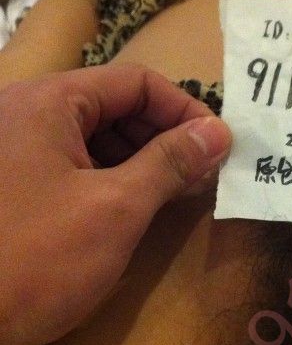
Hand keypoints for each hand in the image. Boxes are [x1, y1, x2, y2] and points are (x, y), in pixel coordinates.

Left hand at [0, 64, 230, 344]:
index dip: (185, 109)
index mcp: (49, 103)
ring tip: (178, 191)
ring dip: (145, 159)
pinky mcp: (19, 184)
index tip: (217, 145)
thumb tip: (218, 132)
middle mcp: (29, 114)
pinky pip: (80, 164)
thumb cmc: (34, 261)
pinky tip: (139, 204)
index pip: (136, 83)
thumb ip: (170, 163)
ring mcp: (19, 150)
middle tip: (202, 173)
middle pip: (117, 106)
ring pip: (100, 137)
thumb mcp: (116, 208)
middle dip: (166, 136)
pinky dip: (117, 178)